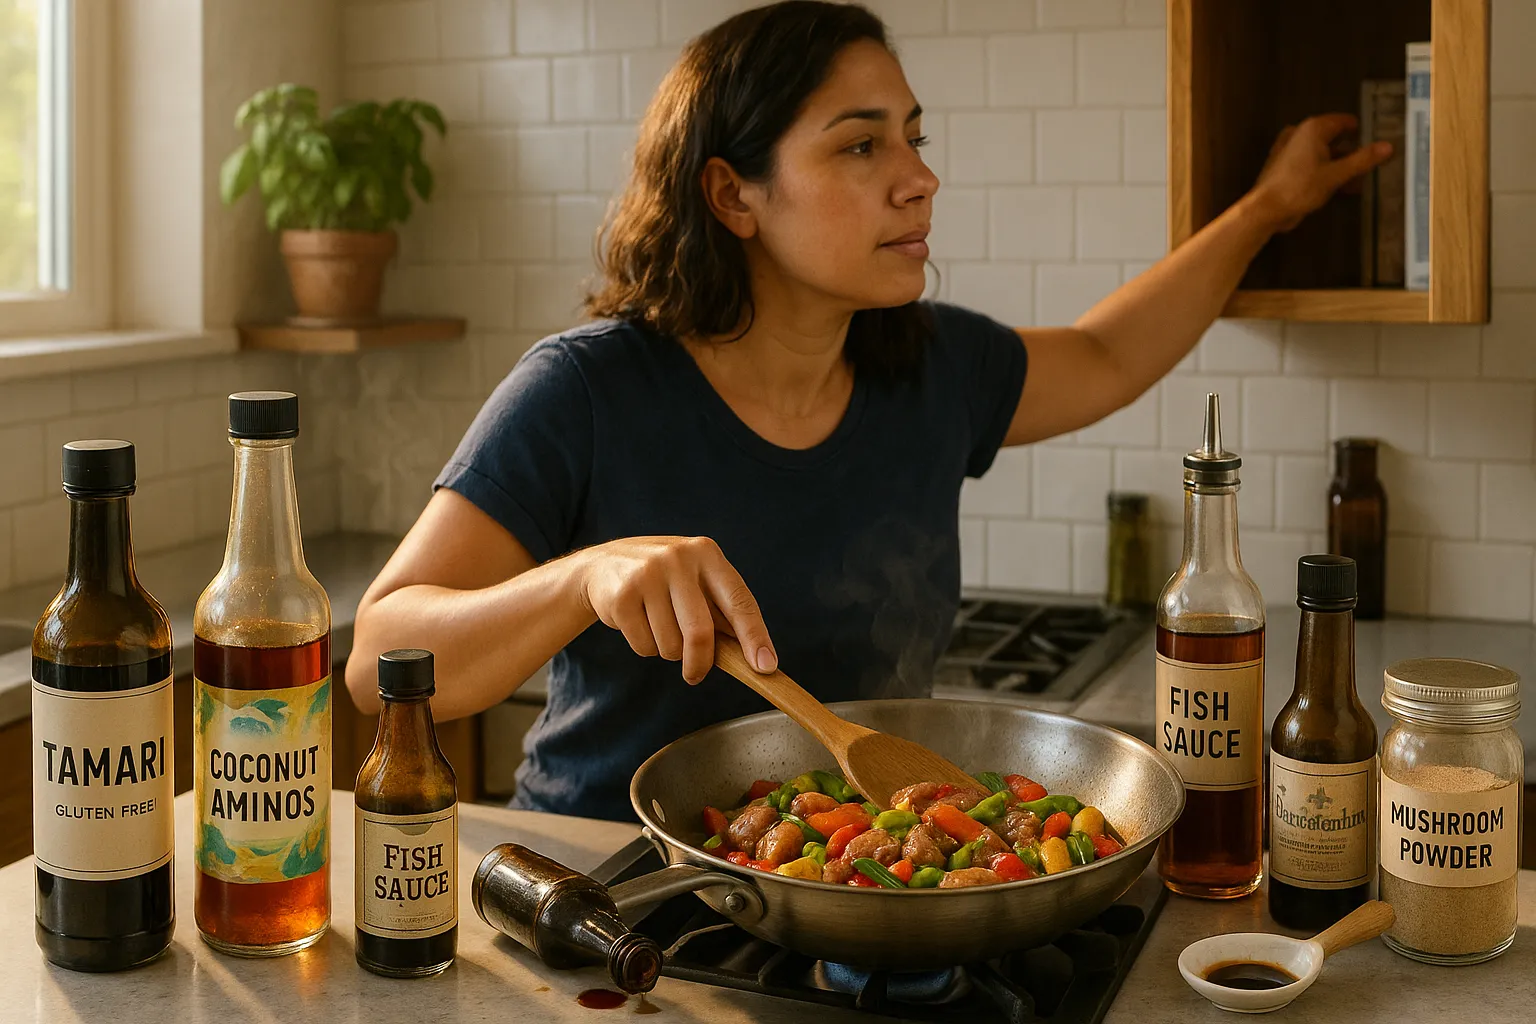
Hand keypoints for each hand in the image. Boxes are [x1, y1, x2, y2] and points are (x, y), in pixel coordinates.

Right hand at [575, 536, 777, 683]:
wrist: (602, 565)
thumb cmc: (663, 580)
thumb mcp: (696, 582)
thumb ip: (722, 612)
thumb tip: (756, 657)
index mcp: (707, 554)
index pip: (739, 601)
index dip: (755, 637)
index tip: (765, 666)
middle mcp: (679, 559)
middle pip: (700, 632)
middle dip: (700, 663)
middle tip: (695, 676)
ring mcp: (648, 574)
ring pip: (670, 645)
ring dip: (667, 651)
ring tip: (658, 627)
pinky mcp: (622, 595)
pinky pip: (644, 646)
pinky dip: (645, 647)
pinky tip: (638, 623)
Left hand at [1248, 113, 1391, 232]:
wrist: (1265, 210)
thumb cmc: (1300, 187)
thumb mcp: (1336, 174)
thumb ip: (1362, 160)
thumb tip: (1389, 146)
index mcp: (1313, 129)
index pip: (1345, 122)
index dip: (1363, 131)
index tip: (1379, 142)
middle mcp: (1301, 134)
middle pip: (1336, 139)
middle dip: (1354, 152)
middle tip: (1375, 164)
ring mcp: (1292, 150)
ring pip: (1325, 154)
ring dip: (1343, 166)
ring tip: (1362, 181)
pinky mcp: (1288, 167)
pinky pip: (1314, 165)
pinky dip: (1328, 173)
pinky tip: (1345, 188)